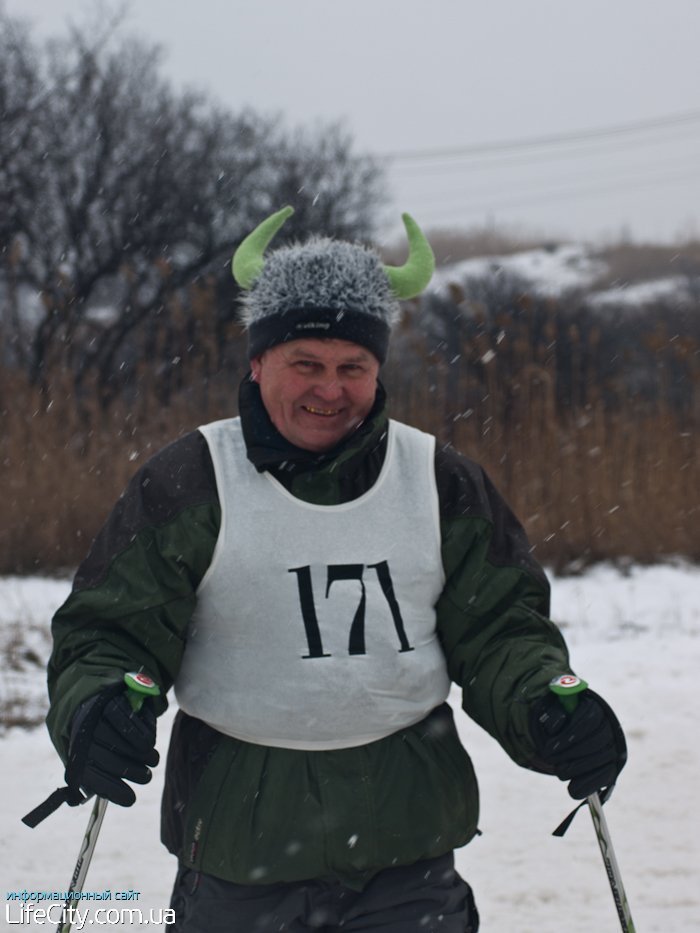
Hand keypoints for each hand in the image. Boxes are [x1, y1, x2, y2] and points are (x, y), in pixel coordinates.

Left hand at [67, 683, 158, 805]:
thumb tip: (124, 799)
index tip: (131, 799)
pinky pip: (125, 719)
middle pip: (108, 759)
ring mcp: (95, 719)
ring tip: (153, 760)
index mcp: (78, 757)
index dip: (113, 790)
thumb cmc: (100, 740)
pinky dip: (140, 732)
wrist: (95, 703)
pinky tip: (149, 742)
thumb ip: (104, 777)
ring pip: (118, 740)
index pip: (92, 778)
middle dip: (132, 772)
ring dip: (140, 754)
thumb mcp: (97, 758)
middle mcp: (83, 739)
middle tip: (147, 777)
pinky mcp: (108, 703)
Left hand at [529, 688, 626, 798]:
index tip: (549, 746)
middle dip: (569, 754)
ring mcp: (613, 749)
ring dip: (576, 769)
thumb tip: (555, 726)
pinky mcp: (612, 767)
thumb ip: (554, 716)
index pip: (588, 720)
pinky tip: (573, 789)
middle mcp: (609, 729)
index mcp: (595, 710)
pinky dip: (588, 785)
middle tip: (549, 759)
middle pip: (595, 743)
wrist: (574, 733)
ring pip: (600, 760)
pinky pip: (605, 777)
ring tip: (558, 771)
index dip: (569, 735)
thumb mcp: (555, 713)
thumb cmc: (562, 720)